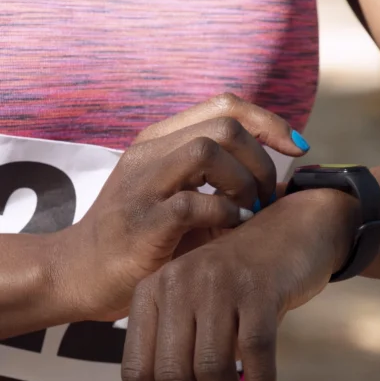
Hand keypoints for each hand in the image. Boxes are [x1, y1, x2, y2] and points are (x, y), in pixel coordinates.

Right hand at [56, 93, 309, 321]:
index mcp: (162, 140)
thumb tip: (286, 184)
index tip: (298, 148)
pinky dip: (225, 215)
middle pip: (225, 125)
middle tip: (265, 197)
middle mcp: (150, 153)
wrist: (80, 274)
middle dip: (261, 160)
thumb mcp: (184, 197)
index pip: (225, 105)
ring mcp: (142, 185)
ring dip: (243, 183)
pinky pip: (195, 202)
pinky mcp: (142, 223)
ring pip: (208, 151)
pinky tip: (231, 230)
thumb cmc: (144, 238)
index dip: (270, 121)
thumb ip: (224, 181)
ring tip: (247, 212)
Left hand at [120, 189, 356, 380]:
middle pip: (171, 374)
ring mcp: (218, 282)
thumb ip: (174, 372)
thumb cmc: (244, 284)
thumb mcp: (202, 320)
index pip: (135, 370)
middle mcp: (177, 283)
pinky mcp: (259, 287)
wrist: (295, 231)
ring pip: (212, 368)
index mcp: (151, 291)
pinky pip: (256, 352)